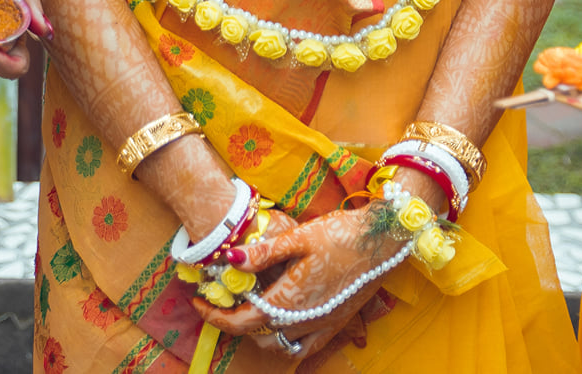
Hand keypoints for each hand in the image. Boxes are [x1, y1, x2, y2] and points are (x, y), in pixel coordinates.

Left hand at [196, 203, 407, 360]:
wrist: (383, 241)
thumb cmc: (341, 234)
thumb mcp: (298, 237)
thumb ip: (263, 253)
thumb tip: (229, 261)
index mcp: (290, 299)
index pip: (242, 321)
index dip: (215, 316)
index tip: (198, 303)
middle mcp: (304, 320)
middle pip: (258, 335)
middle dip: (235, 323)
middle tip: (224, 302)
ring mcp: (322, 325)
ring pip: (280, 345)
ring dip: (260, 334)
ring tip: (250, 311)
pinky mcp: (337, 324)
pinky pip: (306, 348)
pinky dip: (288, 344)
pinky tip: (283, 330)